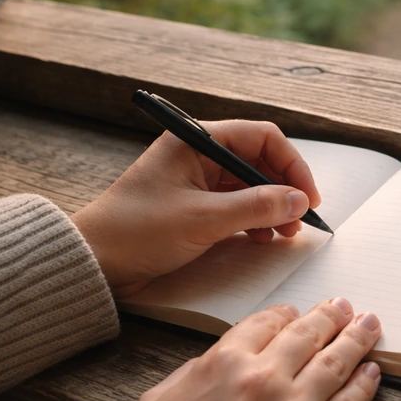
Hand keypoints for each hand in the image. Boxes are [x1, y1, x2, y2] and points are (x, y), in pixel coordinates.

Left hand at [73, 120, 320, 297]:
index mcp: (196, 141)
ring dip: (273, 206)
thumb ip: (256, 207)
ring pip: (251, 184)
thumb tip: (299, 200)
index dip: (292, 165)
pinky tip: (263, 237)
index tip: (307, 196)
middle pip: (260, 161)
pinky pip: (238, 204)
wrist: (93, 263)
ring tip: (284, 233)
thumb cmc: (136, 232)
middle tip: (300, 218)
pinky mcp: (195, 205)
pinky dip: (256, 219)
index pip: (262, 137)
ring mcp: (197, 181)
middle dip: (284, 188)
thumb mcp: (203, 219)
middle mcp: (199, 155)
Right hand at [122, 300, 382, 400]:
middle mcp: (265, 379)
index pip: (267, 323)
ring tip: (370, 325)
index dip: (286, 315)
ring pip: (336, 362)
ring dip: (357, 338)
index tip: (297, 312)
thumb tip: (214, 363)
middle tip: (343, 307)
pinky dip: (364, 384)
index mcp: (225, 362)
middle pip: (308, 335)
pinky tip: (372, 371)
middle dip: (329, 316)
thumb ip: (192, 373)